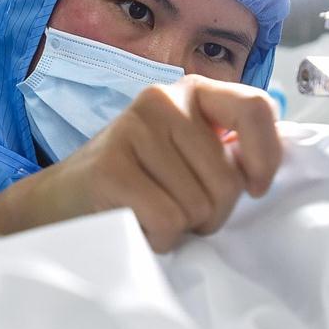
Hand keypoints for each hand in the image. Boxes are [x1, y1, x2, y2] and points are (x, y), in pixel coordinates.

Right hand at [0, 74, 282, 251]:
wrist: (62, 199)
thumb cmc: (138, 178)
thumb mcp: (188, 148)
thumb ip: (228, 145)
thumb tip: (267, 167)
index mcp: (193, 90)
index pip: (255, 107)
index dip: (265, 157)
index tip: (253, 187)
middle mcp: (164, 98)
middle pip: (228, 179)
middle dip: (212, 211)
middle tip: (179, 205)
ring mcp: (134, 128)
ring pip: (198, 205)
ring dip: (181, 226)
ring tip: (151, 209)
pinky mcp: (111, 167)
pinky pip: (168, 221)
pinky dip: (158, 237)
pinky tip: (136, 221)